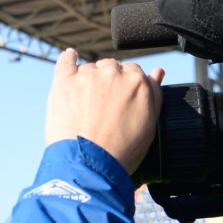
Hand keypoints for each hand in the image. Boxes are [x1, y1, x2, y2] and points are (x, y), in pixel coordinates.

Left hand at [43, 48, 163, 178]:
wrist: (89, 166)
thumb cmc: (121, 151)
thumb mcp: (149, 125)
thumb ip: (154, 94)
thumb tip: (157, 72)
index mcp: (138, 82)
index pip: (134, 73)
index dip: (127, 88)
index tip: (121, 101)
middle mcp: (114, 73)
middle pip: (112, 68)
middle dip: (109, 83)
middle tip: (103, 107)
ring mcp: (88, 76)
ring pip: (90, 68)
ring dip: (89, 80)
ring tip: (85, 105)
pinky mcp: (64, 82)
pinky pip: (66, 61)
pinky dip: (68, 58)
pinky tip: (70, 57)